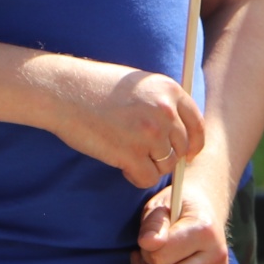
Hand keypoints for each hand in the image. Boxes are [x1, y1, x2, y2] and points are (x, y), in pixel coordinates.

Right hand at [35, 57, 203, 189]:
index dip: (193, 144)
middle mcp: (165, 111)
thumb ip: (163, 104)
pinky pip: (147, 178)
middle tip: (146, 155)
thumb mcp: (141, 84)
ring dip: (149, 166)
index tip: (188, 154)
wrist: (66, 90)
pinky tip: (122, 166)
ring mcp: (149, 133)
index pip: (197, 126)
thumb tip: (181, 134)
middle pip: (182, 149)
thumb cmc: (98, 87)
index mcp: (170, 91)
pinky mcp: (131, 153)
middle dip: (167, 157)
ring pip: (166, 166)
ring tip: (128, 155)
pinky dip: (136, 177)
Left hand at [132, 180, 230, 263]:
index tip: (146, 239)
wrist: (206, 210)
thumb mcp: (160, 205)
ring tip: (156, 262)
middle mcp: (217, 254)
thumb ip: (153, 224)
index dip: (145, 250)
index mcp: (204, 229)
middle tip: (141, 258)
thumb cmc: (177, 207)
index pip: (160, 257)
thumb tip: (148, 243)